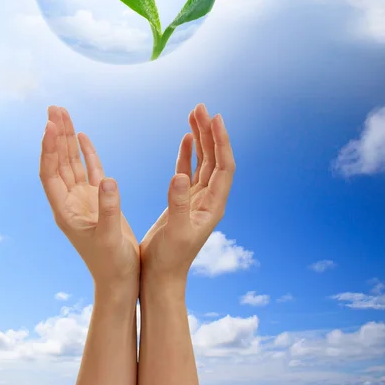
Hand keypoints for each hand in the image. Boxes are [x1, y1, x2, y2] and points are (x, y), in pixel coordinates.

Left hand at [40, 106, 139, 297]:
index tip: (50, 126)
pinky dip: (86, 153)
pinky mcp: (98, 199)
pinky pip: (89, 170)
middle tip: (53, 108)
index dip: (49, 150)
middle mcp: (69, 202)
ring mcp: (82, 199)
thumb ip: (109, 209)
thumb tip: (108, 179)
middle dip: (56, 135)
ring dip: (67, 139)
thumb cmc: (114, 265)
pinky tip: (83, 136)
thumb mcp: (111, 238)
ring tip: (63, 113)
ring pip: (71, 163)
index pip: (50, 174)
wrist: (121, 281)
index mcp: (65, 211)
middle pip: (58, 162)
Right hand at [140, 104, 235, 284]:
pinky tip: (186, 138)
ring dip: (201, 138)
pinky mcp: (183, 200)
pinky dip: (188, 153)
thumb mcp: (173, 232)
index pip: (224, 167)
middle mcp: (209, 199)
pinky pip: (189, 170)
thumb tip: (180, 175)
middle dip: (210, 132)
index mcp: (213, 206)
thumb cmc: (169, 260)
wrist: (160, 277)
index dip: (221, 142)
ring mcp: (197, 199)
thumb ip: (177, 204)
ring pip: (203, 161)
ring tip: (194, 114)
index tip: (215, 118)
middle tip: (201, 107)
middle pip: (215, 159)